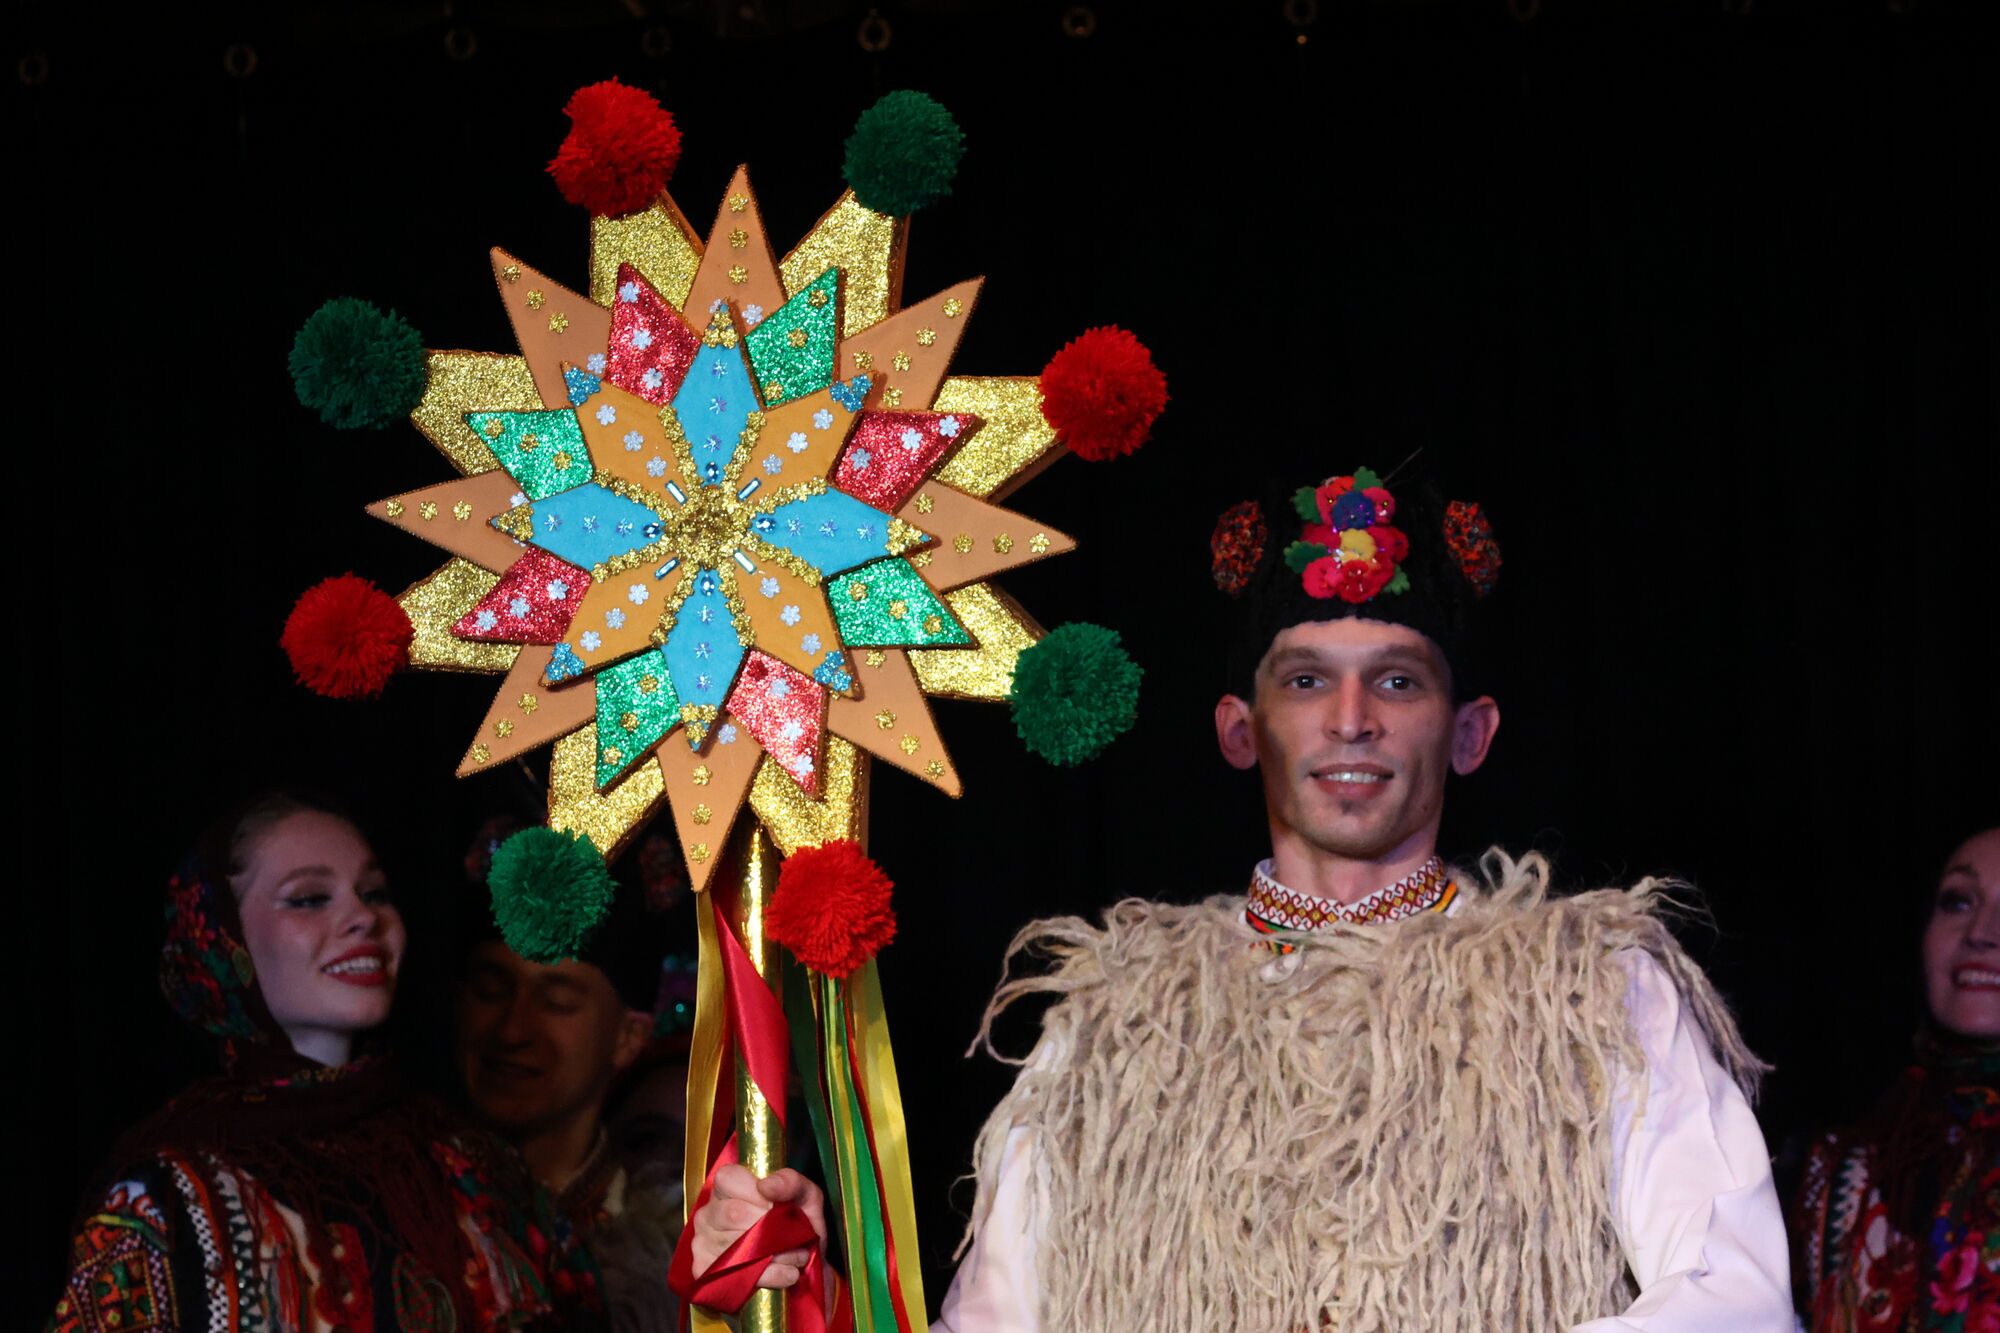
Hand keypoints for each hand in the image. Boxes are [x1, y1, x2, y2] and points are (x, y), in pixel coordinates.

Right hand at [690, 1165, 828, 1289]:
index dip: (758, 1195)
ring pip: (736, 1246)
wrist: (804, 1262)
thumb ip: (790, 1182)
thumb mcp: (804, 1195)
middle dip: (771, 1227)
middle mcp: (708, 1213)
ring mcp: (702, 1243)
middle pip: (733, 1214)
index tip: (778, 1208)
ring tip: (798, 1255)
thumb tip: (766, 1185)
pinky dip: (771, 1276)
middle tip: (794, 1236)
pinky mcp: (706, 1273)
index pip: (728, 1178)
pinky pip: (736, 1274)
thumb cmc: (798, 1223)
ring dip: (778, 1254)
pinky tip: (787, 1272)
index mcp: (726, 1187)